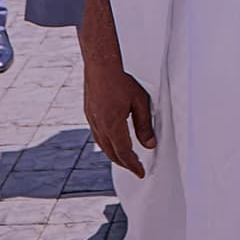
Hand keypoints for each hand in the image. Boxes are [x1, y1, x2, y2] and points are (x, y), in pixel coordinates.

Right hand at [83, 54, 156, 174]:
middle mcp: (100, 126)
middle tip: (136, 169)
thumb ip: (145, 126)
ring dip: (115, 156)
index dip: (133, 165)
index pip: (125, 153)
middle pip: (112, 153)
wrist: (100, 66)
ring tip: (126, 160)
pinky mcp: (89, 115)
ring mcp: (92, 121)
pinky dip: (107, 145)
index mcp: (113, 125)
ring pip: (103, 146)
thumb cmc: (120, 80)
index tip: (140, 173)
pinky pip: (98, 137)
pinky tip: (112, 143)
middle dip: (125, 164)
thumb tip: (150, 145)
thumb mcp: (140, 102)